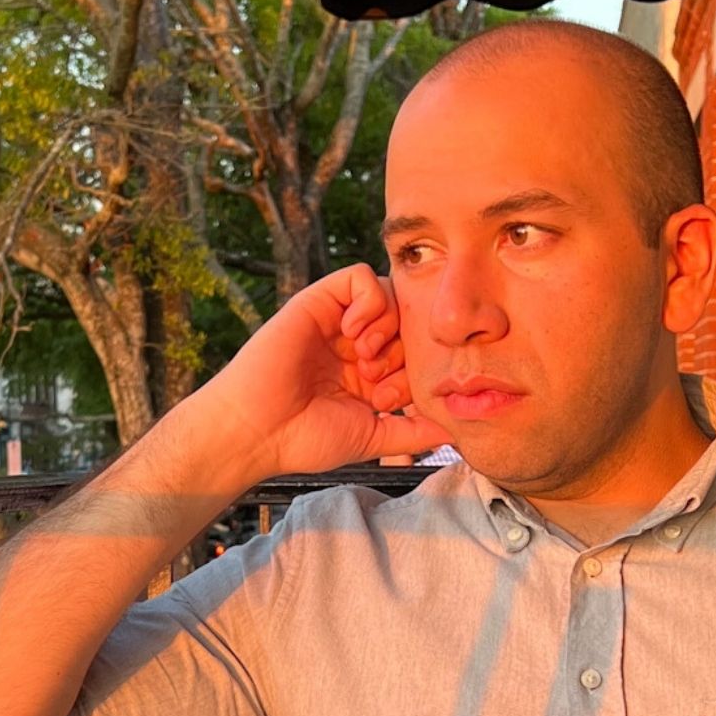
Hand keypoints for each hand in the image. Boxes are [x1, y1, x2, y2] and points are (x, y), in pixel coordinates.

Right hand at [187, 263, 451, 480]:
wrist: (258, 431)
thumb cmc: (305, 439)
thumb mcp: (374, 437)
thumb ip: (415, 431)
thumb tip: (458, 428)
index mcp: (367, 374)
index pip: (414, 352)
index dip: (414, 372)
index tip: (392, 401)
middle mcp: (355, 344)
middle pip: (408, 322)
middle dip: (404, 350)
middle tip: (378, 381)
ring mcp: (337, 322)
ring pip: (390, 295)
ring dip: (388, 326)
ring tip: (363, 358)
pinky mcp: (318, 301)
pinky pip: (360, 276)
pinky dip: (369, 302)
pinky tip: (353, 333)